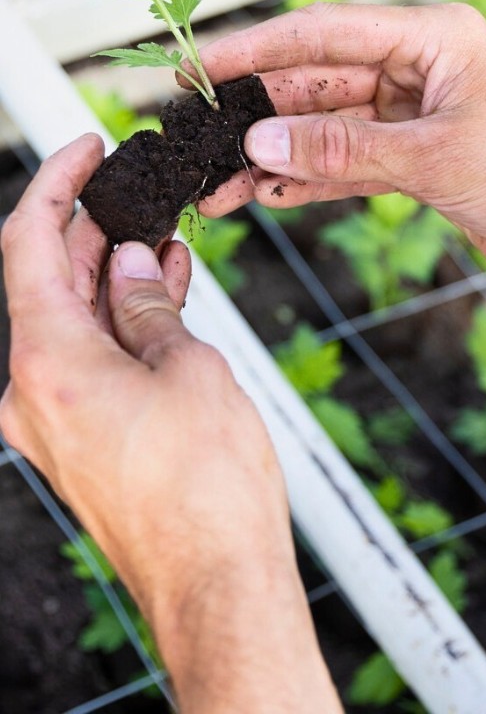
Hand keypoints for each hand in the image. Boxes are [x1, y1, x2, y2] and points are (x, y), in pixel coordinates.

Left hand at [0, 136, 340, 711]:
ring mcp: (56, 418)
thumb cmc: (206, 485)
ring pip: (74, 319)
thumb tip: (135, 263)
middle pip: (49, 281)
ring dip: (114, 275)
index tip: (87, 147)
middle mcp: (35, 390)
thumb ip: (151, 306)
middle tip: (138, 189)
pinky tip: (166, 291)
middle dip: (93, 230)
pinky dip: (123, 321)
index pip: (29, 246)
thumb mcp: (189, 368)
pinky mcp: (84, 437)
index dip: (55, 186)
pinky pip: (92, 358)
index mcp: (48, 363)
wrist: (214, 579)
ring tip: (165, 236)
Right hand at [193, 2, 485, 304]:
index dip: (254, 49)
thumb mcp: (433, 158)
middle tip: (194, 135)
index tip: (195, 67)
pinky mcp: (422, 162)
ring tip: (214, 180)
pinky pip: (351, 163)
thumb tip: (258, 143)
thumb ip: (342, 150)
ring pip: (329, 128)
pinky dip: (312, 179)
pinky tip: (264, 194)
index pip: (322, 32)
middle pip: (318, 79)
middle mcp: (422, 68)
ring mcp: (419, 116)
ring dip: (276, 154)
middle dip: (258, 110)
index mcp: (433, 37)